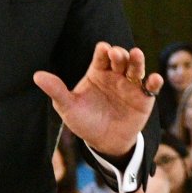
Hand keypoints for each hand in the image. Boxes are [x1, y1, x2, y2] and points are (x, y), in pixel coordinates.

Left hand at [34, 44, 162, 158]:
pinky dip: (154, 82)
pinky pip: (151, 88)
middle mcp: (116, 75)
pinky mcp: (144, 98)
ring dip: (137, 61)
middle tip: (117, 54)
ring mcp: (131, 85)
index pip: (101, 56)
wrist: (104, 143)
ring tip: (136, 54)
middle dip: (120, 54)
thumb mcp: (68, 107)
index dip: (103, 51)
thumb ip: (56, 91)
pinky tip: (154, 79)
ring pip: (136, 68)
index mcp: (98, 72)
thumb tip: (36, 76)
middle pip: (120, 59)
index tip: (103, 49)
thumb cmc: (85, 121)